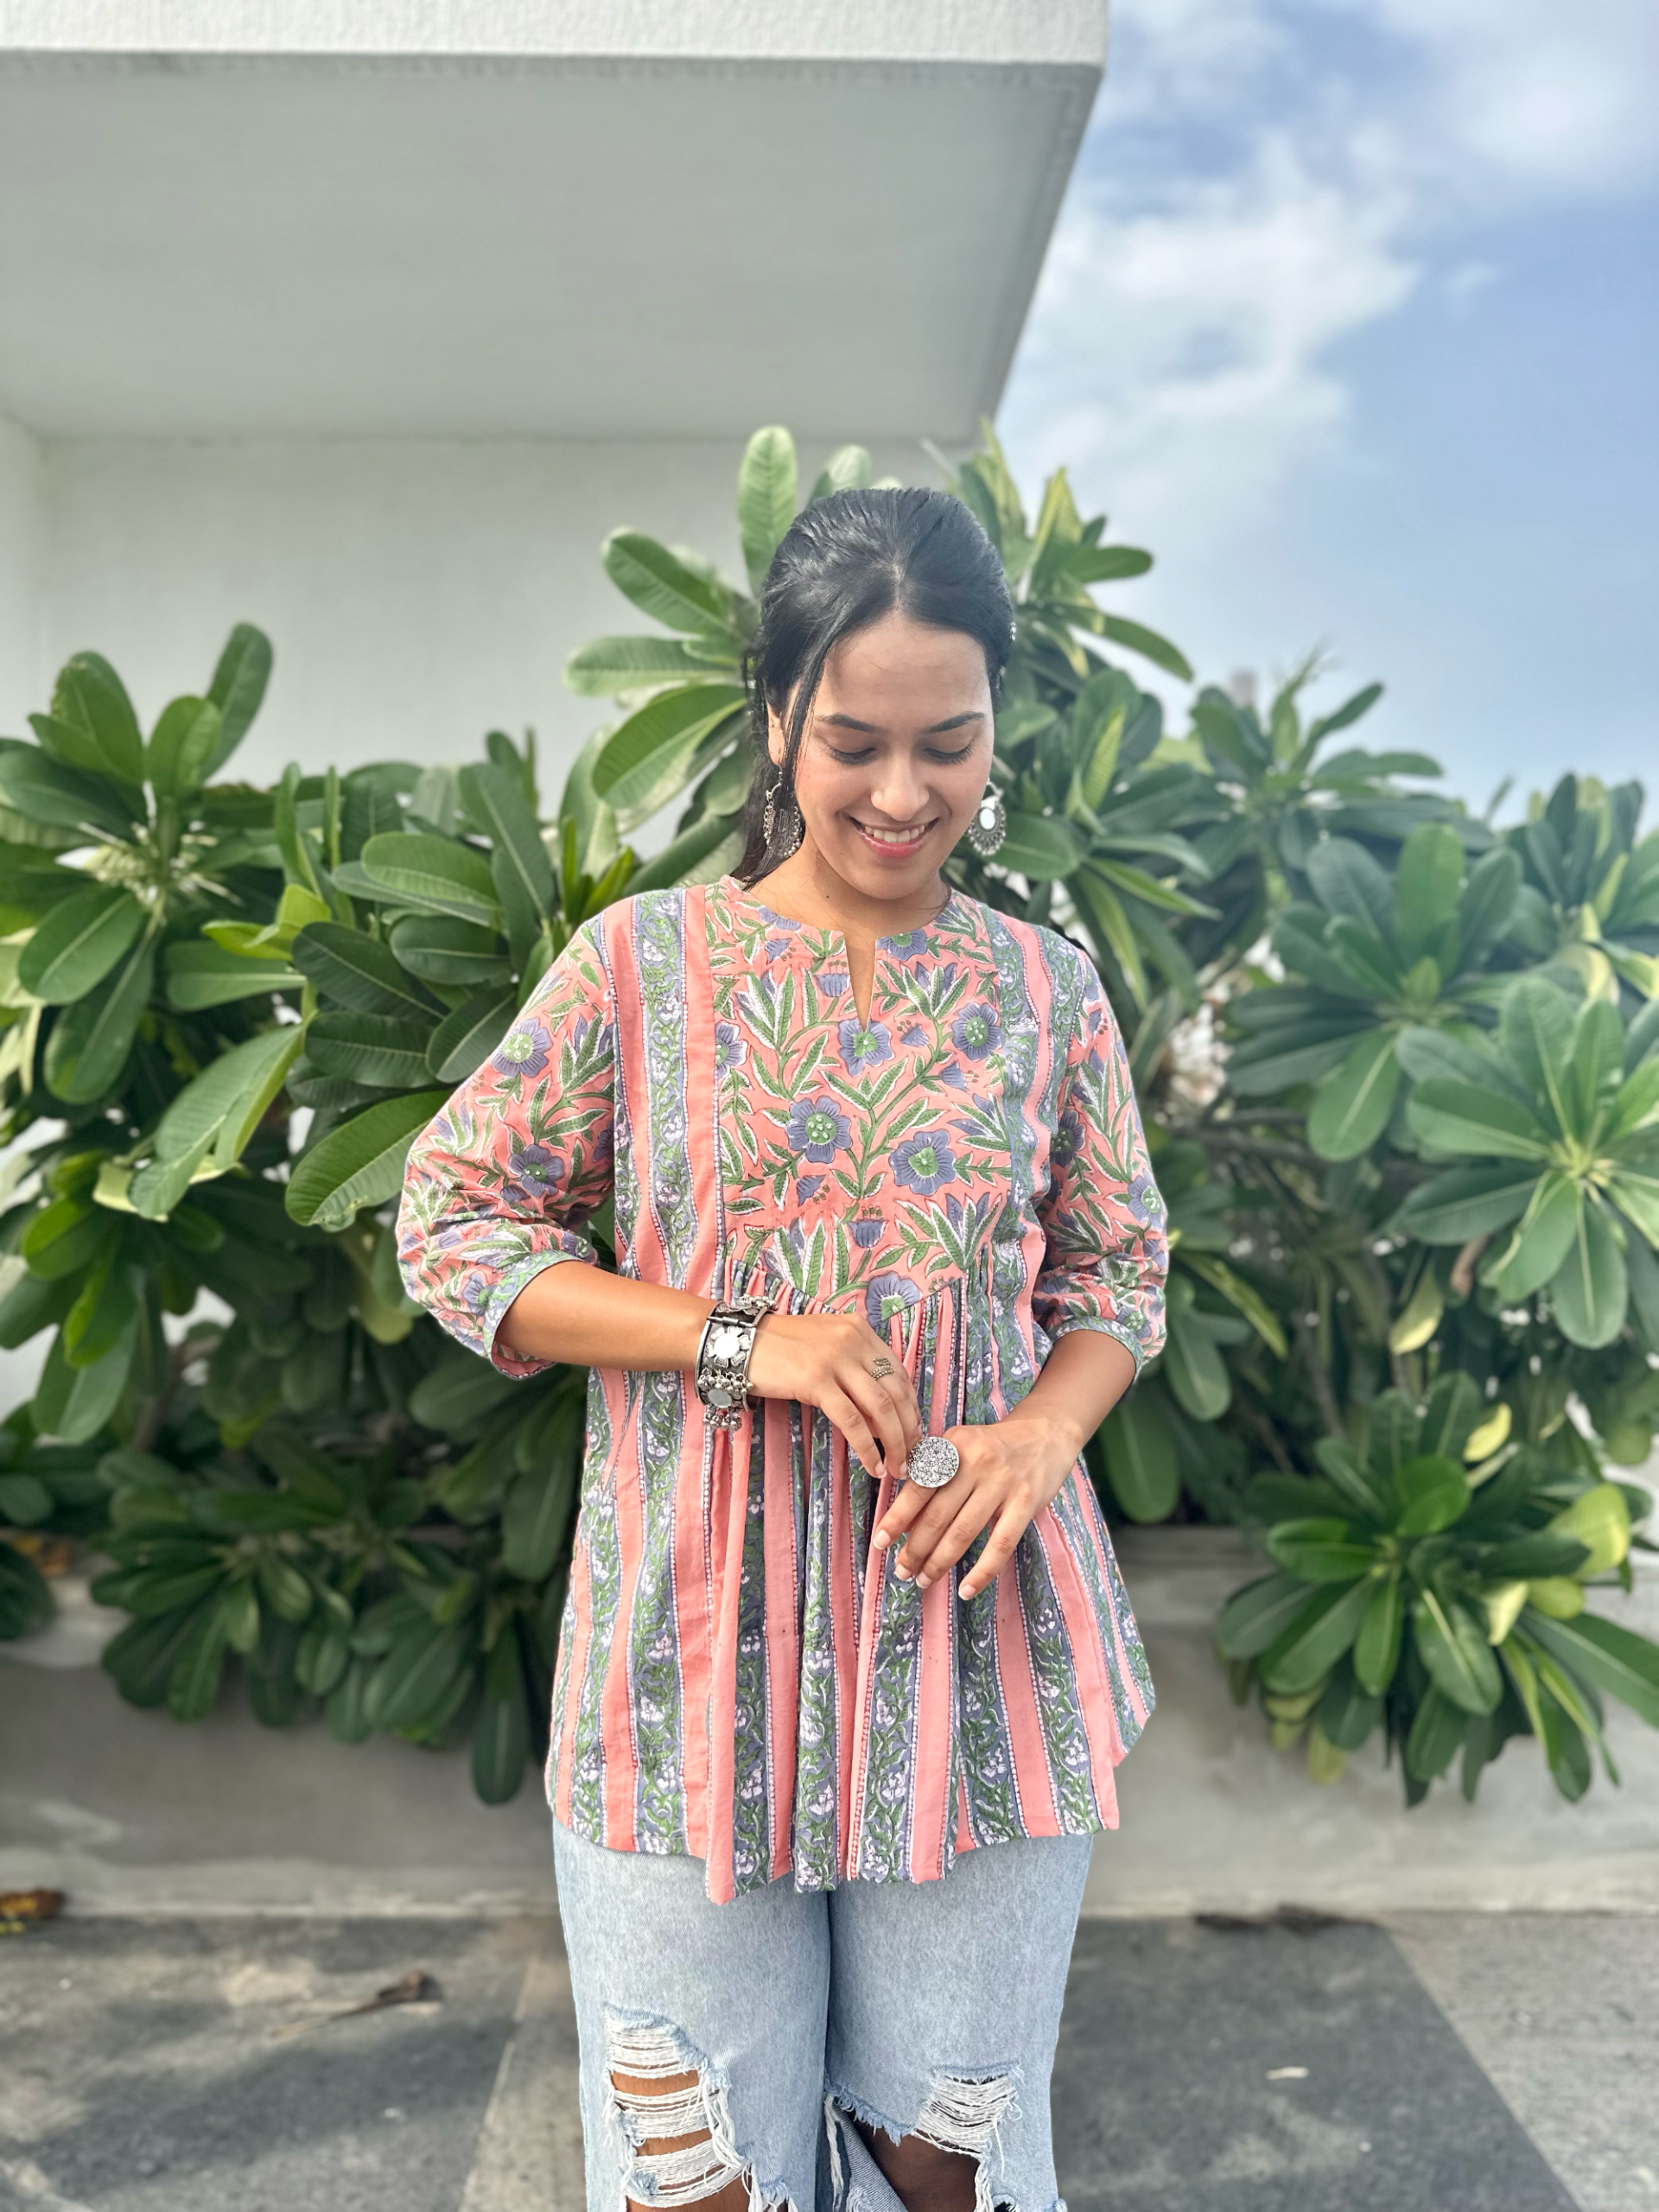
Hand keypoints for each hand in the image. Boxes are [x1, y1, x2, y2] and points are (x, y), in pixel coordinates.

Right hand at [746, 1311, 921, 1477]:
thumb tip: (881, 1415)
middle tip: (913, 1457)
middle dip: (909, 1429)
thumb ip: (854, 1367)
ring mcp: (835, 1359)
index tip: (914, 1432)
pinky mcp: (816, 1380)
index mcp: (859, 1330)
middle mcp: (853, 1340)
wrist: (739, 1342)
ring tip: (897, 1468)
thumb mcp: (825, 1346)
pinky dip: (867, 1447)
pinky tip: (872, 1464)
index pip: (899, 1373)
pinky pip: (852, 1421)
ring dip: (895, 1443)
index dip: (911, 1407)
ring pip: (881, 1408)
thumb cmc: (779, 1349)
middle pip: (897, 1391)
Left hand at [871, 1410, 1082, 1600]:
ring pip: (963, 1532)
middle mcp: (976, 1461)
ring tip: (924, 1580)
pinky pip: (1001, 1545)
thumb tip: (904, 1521)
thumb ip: (933, 1474)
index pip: (919, 1486)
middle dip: (915, 1548)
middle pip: (938, 1515)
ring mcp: (1003, 1483)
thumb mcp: (959, 1445)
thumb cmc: (992, 1446)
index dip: (897, 1517)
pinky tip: (966, 1590)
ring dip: (939, 1562)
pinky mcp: (1026, 1502)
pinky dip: (982, 1572)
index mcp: (953, 1445)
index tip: (880, 1542)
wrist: (1046, 1433)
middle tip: (902, 1570)